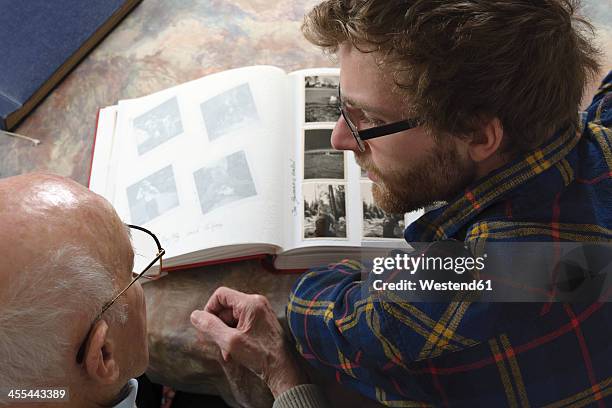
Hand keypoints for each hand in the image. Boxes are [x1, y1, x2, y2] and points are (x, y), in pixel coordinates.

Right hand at [191, 287, 307, 397]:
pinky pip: (242, 323)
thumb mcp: (230, 341)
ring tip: (226, 351)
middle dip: (218, 325)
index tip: (206, 326)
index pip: (220, 295)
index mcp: (250, 303)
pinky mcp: (262, 321)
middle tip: (215, 342)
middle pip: (226, 307)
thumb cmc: (261, 355)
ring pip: (233, 317)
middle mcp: (256, 303)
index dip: (209, 309)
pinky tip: (234, 352)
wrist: (283, 368)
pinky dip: (234, 335)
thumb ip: (210, 326)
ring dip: (225, 333)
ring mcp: (260, 312)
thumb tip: (195, 315)